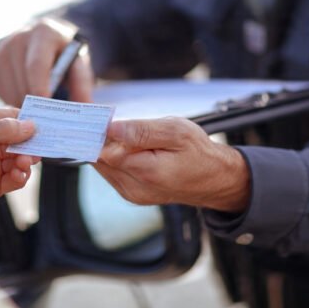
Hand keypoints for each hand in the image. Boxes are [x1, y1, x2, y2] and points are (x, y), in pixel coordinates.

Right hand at [0, 18, 93, 106]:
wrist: (43, 39)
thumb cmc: (64, 54)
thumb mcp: (78, 63)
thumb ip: (81, 83)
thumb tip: (85, 107)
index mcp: (44, 33)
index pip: (37, 65)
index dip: (39, 87)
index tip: (44, 106)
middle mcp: (19, 38)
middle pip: (23, 81)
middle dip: (35, 102)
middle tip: (47, 117)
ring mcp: (2, 49)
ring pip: (10, 89)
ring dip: (24, 103)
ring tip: (39, 107)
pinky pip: (0, 90)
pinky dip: (13, 99)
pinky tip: (26, 96)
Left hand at [0, 109, 39, 231]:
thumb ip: (1, 131)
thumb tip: (29, 125)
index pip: (5, 116)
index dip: (23, 119)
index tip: (41, 124)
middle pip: (16, 138)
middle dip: (28, 142)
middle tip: (37, 147)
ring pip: (18, 157)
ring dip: (25, 160)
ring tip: (23, 164)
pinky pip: (15, 177)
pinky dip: (21, 176)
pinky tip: (18, 176)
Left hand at [95, 117, 249, 211]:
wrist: (212, 178)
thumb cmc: (198, 152)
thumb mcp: (176, 132)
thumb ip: (142, 131)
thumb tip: (110, 128)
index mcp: (145, 171)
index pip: (103, 149)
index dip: (98, 130)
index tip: (96, 114)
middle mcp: (134, 187)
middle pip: (99, 157)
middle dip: (100, 137)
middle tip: (105, 118)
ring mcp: (131, 193)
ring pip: (102, 164)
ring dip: (106, 146)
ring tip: (122, 132)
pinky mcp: (130, 194)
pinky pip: (110, 171)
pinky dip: (114, 156)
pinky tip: (127, 146)